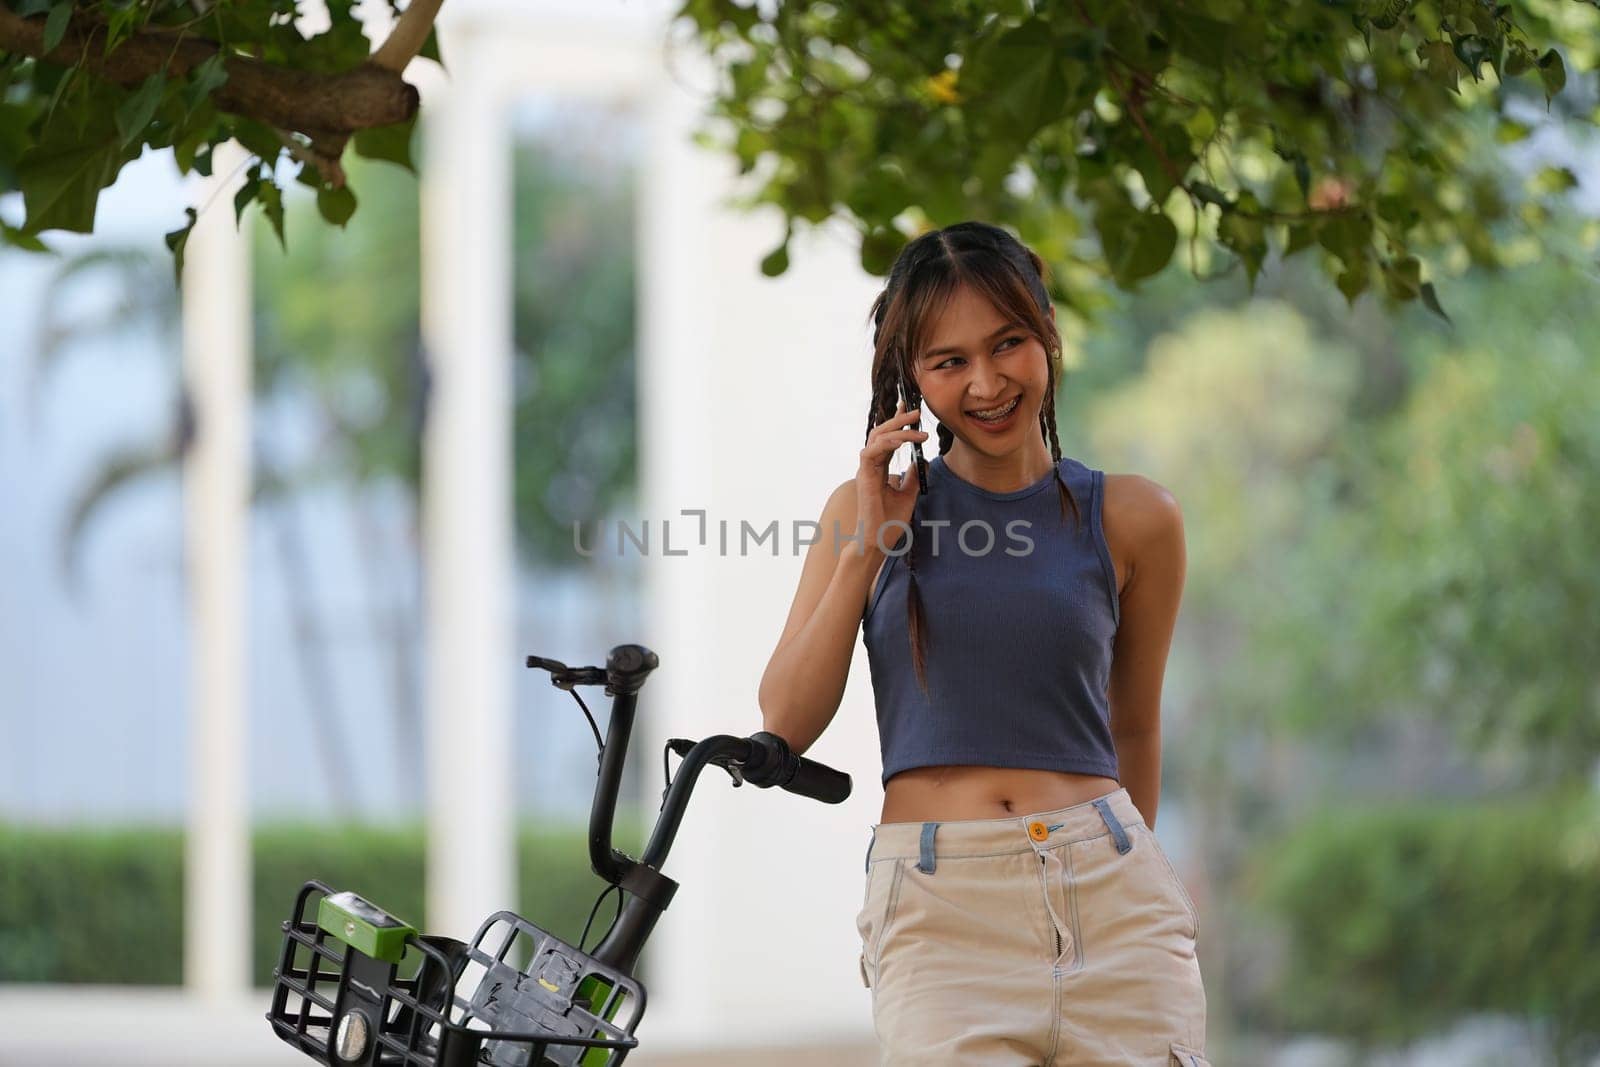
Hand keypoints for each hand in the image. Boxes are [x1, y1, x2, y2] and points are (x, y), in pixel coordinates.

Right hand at [854, 398, 927, 557]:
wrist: (879, 540)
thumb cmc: (889, 521)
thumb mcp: (909, 494)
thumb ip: (913, 476)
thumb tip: (923, 460)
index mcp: (880, 468)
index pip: (888, 438)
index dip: (898, 422)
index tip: (911, 409)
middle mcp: (871, 465)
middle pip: (881, 432)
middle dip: (898, 419)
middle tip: (916, 411)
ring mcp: (866, 470)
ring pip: (876, 437)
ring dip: (897, 428)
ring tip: (916, 423)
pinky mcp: (864, 476)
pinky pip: (871, 452)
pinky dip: (887, 443)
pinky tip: (903, 440)